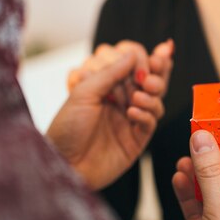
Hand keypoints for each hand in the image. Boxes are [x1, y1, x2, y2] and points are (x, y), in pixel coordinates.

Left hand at [47, 40, 172, 189]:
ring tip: (138, 96)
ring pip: (155, 100)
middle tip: (148, 77)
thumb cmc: (67, 128)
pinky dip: (145, 114)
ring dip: (151, 95)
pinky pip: (150, 122)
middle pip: (150, 80)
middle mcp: (121, 100)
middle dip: (155, 74)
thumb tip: (132, 55)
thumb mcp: (83, 93)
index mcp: (106, 86)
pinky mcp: (137, 139)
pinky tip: (132, 114)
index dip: (142, 60)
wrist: (64, 164)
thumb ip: (110, 73)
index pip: (133, 65)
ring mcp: (130, 120)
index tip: (145, 58)